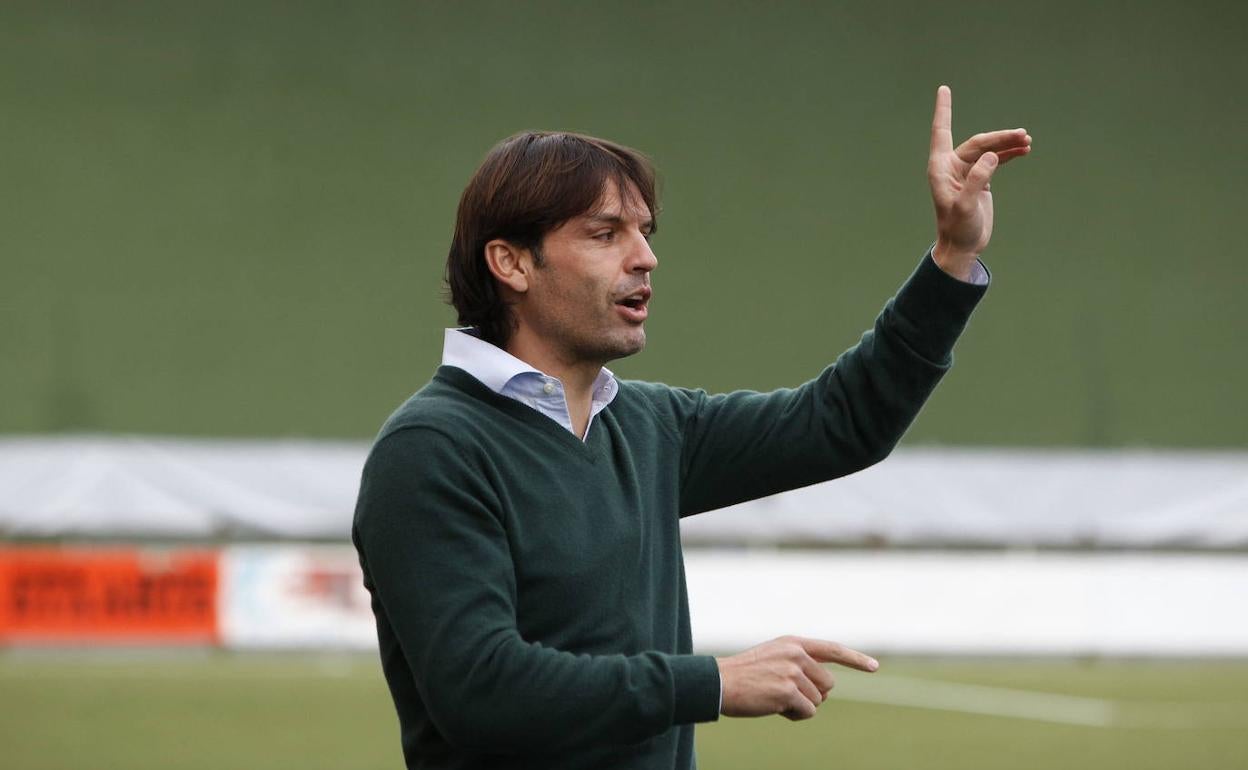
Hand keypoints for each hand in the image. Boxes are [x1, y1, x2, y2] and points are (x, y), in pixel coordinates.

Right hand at [716, 636, 878, 720]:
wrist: (718, 682)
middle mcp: (797, 654)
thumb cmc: (744, 675)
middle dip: (812, 694)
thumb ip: (800, 665)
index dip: (855, 659)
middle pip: (828, 684)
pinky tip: (774, 707)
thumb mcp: (774, 659)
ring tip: (773, 697)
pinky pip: (807, 712)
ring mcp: (793, 672)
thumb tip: (826, 689)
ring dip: (800, 706)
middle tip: (783, 692)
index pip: (832, 649)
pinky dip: (794, 715)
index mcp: (794, 643)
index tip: (874, 667)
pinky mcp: (788, 691)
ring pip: (818, 701)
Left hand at [928, 85, 1031, 279]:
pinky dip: (1008, 154)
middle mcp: (951, 166)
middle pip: (978, 142)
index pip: (942, 132)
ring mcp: (966, 172)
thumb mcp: (965, 206)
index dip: (943, 110)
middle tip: (1023, 136)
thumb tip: (992, 156)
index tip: (943, 89)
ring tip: (1028, 142)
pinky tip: (1023, 150)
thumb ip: (977, 180)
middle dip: (1000, 137)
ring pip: (989, 150)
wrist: (963, 246)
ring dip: (1007, 144)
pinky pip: (995, 160)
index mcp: (941, 168)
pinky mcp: (979, 179)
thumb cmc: (958, 228)